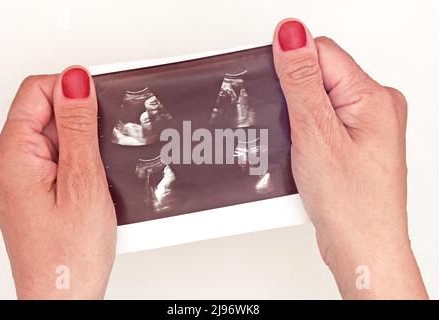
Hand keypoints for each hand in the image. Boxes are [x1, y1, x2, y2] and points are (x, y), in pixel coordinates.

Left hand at [0, 67, 115, 298]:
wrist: (64, 296)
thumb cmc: (69, 253)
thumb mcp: (83, 181)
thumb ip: (77, 127)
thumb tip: (75, 80)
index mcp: (13, 155)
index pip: (37, 89)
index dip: (73, 89)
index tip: (100, 103)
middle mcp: (9, 163)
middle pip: (45, 110)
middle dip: (80, 118)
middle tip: (101, 147)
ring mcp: (20, 177)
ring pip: (55, 134)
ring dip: (82, 142)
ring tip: (97, 171)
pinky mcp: (34, 189)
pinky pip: (57, 157)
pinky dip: (79, 160)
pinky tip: (91, 181)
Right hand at [273, 19, 427, 298]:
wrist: (362, 248)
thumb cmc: (351, 204)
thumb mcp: (316, 134)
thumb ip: (301, 80)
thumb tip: (291, 34)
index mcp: (373, 96)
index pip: (320, 52)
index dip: (289, 69)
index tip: (278, 96)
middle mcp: (375, 107)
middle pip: (319, 75)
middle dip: (294, 97)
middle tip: (294, 131)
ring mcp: (366, 127)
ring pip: (317, 101)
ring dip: (299, 119)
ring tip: (302, 149)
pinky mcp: (355, 144)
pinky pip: (322, 123)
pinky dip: (306, 134)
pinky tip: (305, 155)